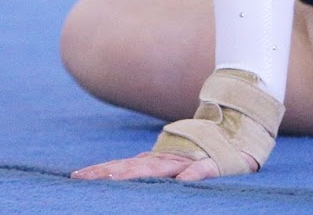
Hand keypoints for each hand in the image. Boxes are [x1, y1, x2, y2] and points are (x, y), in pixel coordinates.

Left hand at [72, 149, 249, 181]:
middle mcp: (167, 160)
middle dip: (108, 173)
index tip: (76, 177)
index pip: (123, 167)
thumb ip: (149, 166)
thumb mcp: (172, 163)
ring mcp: (188, 161)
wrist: (236, 131)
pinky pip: (202, 170)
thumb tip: (122, 169)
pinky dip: (193, 174)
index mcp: (157, 162)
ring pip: (159, 168)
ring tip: (114, 180)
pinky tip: (183, 181)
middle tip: (83, 179)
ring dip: (136, 173)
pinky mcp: (211, 164)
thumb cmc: (200, 153)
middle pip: (133, 168)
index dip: (100, 171)